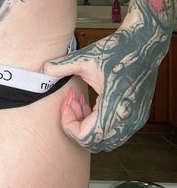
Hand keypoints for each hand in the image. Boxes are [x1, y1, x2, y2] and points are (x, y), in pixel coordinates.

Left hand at [43, 0, 173, 151]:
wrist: (143, 45)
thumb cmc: (118, 50)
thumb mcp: (84, 57)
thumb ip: (61, 66)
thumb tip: (43, 70)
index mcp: (114, 106)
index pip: (86, 136)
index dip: (69, 125)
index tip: (66, 105)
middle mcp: (128, 118)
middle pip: (95, 143)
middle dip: (77, 126)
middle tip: (72, 104)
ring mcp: (135, 120)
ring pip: (106, 141)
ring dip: (89, 127)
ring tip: (82, 104)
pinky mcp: (138, 117)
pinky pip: (115, 134)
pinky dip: (100, 126)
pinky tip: (93, 105)